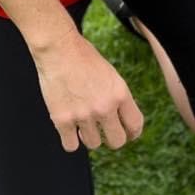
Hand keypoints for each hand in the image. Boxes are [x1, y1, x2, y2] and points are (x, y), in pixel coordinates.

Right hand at [32, 30, 144, 152]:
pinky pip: (71, 146)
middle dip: (112, 139)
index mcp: (120, 93)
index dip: (132, 133)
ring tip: (84, 125)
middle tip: (105, 133)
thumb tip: (120, 120)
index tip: (128, 134)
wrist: (59, 49)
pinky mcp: (62, 120)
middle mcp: (104, 107)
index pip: (135, 125)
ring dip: (89, 137)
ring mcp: (83, 115)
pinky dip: (71, 140)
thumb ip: (117, 97)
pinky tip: (70, 130)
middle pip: (117, 141)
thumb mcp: (110, 75)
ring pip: (93, 144)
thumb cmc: (84, 58)